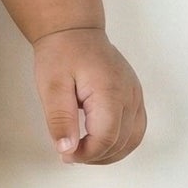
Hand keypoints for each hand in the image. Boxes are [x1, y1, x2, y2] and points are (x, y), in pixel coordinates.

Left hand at [32, 27, 146, 164]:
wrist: (74, 31)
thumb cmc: (62, 54)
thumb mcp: (51, 87)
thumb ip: (60, 119)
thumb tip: (67, 149)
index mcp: (110, 92)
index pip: (106, 139)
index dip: (86, 154)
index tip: (65, 155)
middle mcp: (130, 95)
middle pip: (122, 142)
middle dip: (95, 156)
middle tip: (70, 154)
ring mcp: (136, 95)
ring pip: (133, 139)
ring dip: (110, 153)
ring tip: (84, 152)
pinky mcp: (134, 96)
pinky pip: (135, 128)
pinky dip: (120, 142)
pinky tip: (100, 143)